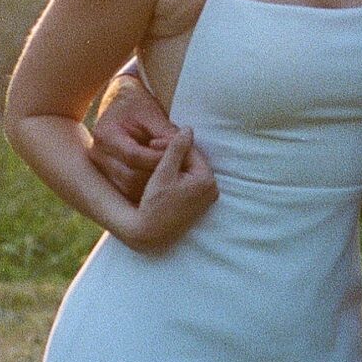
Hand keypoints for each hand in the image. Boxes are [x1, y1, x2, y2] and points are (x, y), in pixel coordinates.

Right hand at [89, 76, 174, 202]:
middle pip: (130, 177)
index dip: (158, 158)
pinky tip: (161, 183)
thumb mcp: (152, 114)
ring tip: (172, 177)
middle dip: (158, 175)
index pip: (134, 156)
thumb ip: (167, 133)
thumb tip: (186, 149)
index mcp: (106, 135)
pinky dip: (146, 189)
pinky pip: (127, 191)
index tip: (178, 157)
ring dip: (153, 185)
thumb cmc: (138, 105)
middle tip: (179, 172)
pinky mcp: (106, 176)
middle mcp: (97, 154)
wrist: (119, 104)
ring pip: (129, 188)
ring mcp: (100, 168)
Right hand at [112, 125, 217, 251]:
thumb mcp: (163, 172)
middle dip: (174, 153)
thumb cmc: (155, 202)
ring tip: (156, 160)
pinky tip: (163, 173)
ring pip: (190, 170)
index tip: (153, 143)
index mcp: (206, 180)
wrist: (149, 232)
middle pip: (192, 160)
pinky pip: (190, 181)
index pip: (191, 151)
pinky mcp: (200, 203)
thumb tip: (188, 129)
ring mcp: (207, 198)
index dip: (171, 144)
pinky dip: (178, 175)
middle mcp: (212, 190)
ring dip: (175, 163)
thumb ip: (176, 149)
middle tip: (153, 147)